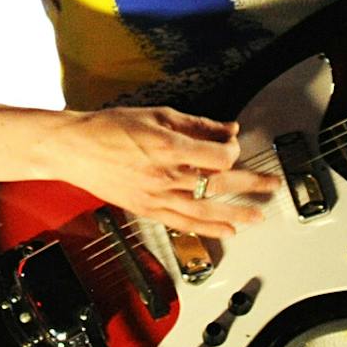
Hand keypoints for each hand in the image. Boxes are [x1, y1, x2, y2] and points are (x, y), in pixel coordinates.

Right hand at [45, 107, 277, 236]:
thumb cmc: (110, 128)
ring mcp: (157, 196)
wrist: (75, 148)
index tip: (232, 144)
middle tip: (271, 185)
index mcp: (169, 147)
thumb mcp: (157, 115)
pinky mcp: (148, 210)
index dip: (232, 150)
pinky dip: (208, 229)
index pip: (218, 156)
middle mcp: (166, 176)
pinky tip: (226, 231)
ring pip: (205, 209)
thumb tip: (227, 128)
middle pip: (219, 184)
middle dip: (250, 184)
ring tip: (258, 216)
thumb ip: (197, 124)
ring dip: (236, 214)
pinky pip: (184, 224)